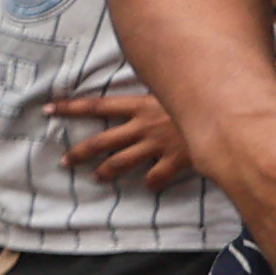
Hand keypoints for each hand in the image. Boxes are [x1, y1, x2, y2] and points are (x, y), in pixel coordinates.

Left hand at [52, 87, 196, 188]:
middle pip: (101, 142)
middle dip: (79, 153)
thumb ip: (152, 93)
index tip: (47, 109)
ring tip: (97, 177)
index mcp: (139, 105)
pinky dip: (151, 183)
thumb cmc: (198, 95)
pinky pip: (156, 176)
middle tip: (64, 161)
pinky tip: (149, 186)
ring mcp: (157, 144)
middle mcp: (143, 125)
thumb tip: (139, 90)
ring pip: (121, 162)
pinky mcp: (174, 159)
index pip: (96, 105)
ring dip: (106, 172)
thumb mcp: (170, 88)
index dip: (70, 108)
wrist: (228, 112)